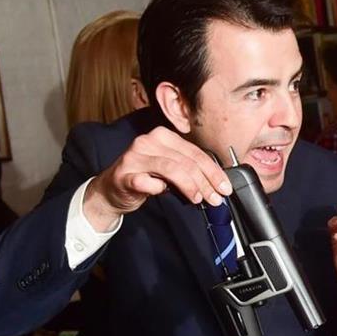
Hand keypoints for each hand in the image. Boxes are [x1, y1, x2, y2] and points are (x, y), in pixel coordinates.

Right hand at [82, 127, 232, 230]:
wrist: (111, 190)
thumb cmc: (143, 178)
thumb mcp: (170, 169)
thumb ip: (189, 169)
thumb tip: (216, 183)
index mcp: (163, 136)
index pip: (195, 152)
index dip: (213, 171)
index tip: (225, 187)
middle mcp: (148, 142)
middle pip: (186, 161)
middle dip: (205, 182)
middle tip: (215, 198)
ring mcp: (134, 157)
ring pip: (171, 169)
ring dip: (189, 186)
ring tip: (198, 199)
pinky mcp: (124, 175)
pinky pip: (147, 182)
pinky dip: (159, 189)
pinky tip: (163, 193)